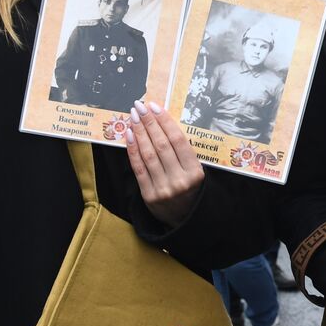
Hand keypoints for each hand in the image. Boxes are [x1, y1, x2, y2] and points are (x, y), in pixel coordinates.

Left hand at [125, 99, 203, 225]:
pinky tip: (129, 135)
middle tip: (140, 106)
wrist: (184, 219)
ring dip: (139, 133)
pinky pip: (139, 168)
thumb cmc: (190, 189)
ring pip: (149, 155)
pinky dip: (132, 150)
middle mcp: (180, 180)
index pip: (178, 141)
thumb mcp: (195, 171)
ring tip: (133, 117)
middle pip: (161, 145)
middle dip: (149, 123)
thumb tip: (162, 123)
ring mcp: (163, 188)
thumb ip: (183, 152)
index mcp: (195, 172)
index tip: (155, 107)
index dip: (165, 122)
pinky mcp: (149, 195)